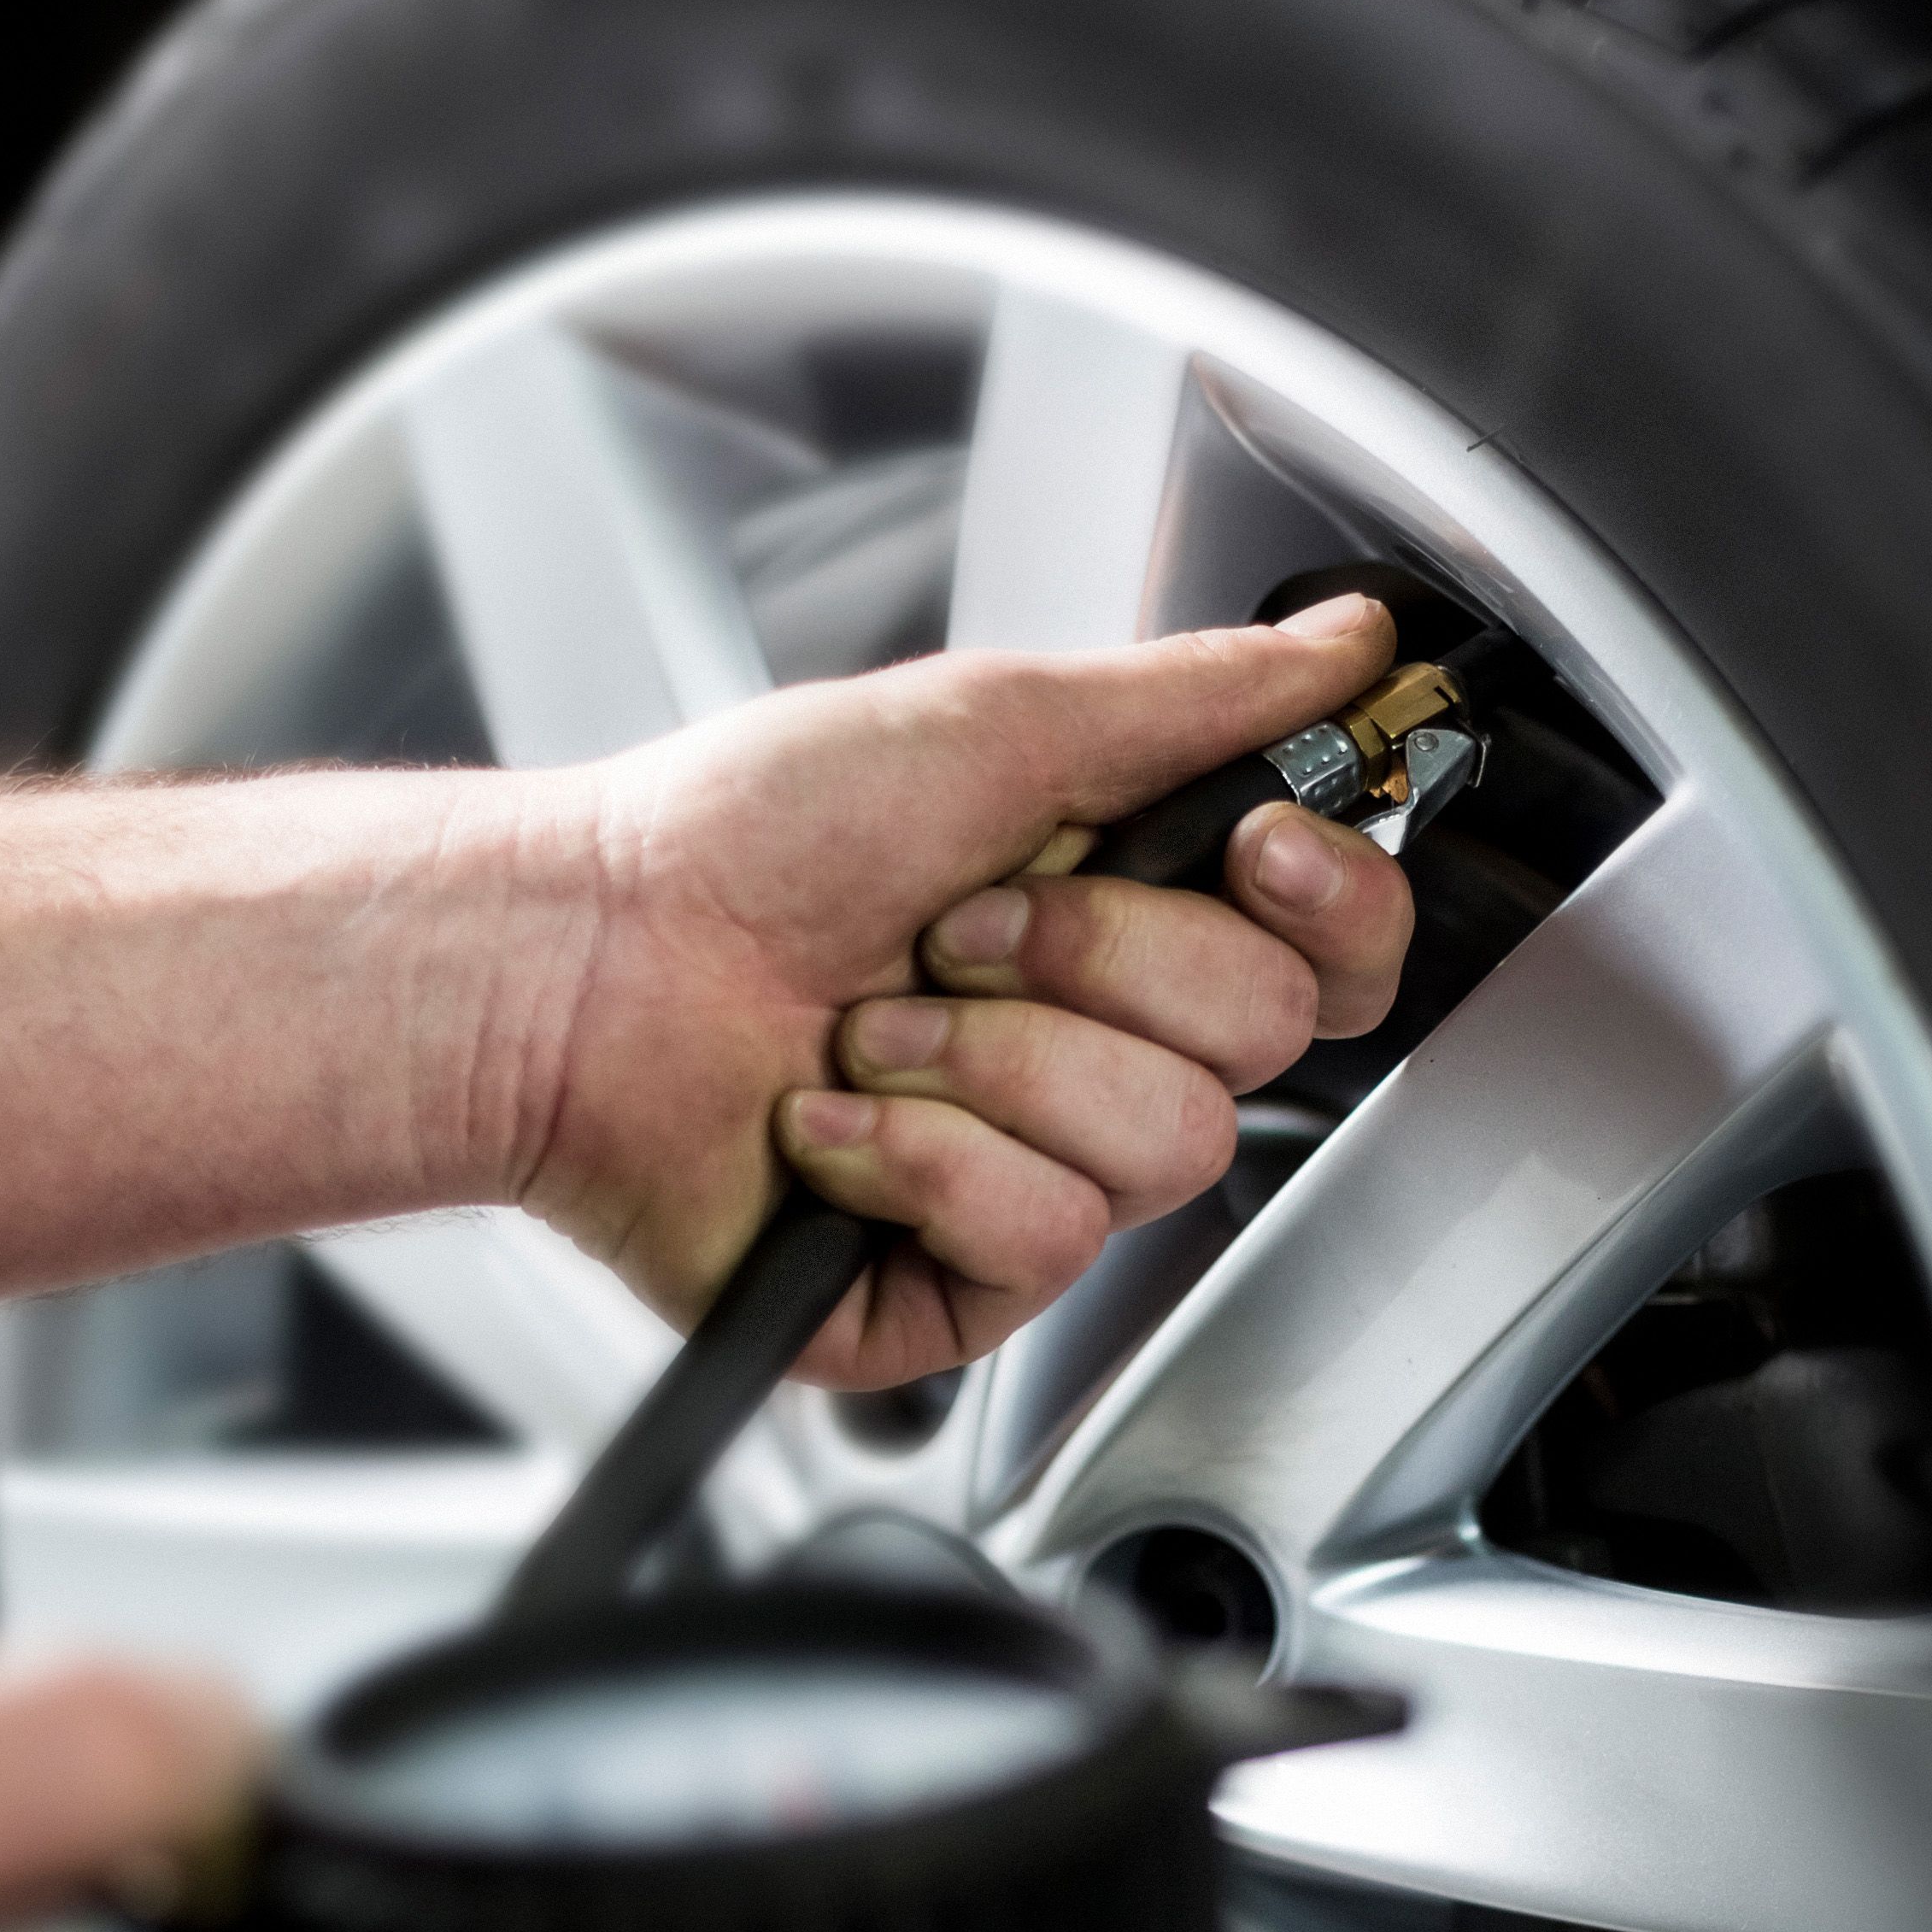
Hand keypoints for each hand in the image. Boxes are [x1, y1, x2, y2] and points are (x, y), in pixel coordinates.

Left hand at [490, 594, 1415, 1387]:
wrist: (585, 967)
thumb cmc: (744, 835)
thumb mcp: (993, 721)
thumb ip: (1197, 698)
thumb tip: (1347, 648)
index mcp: (1129, 909)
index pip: (1336, 949)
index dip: (1331, 904)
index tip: (1252, 848)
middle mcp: (1102, 1046)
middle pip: (1266, 1039)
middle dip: (1097, 957)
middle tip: (956, 923)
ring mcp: (1039, 1170)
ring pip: (1165, 1143)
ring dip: (993, 1059)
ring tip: (870, 1025)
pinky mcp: (965, 1284)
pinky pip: (1048, 1237)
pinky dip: (920, 1156)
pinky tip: (831, 1124)